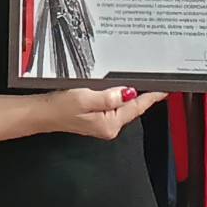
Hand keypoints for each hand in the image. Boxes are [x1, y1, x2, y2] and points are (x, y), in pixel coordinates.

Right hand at [39, 86, 167, 140]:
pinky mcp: (96, 118)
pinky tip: (121, 88)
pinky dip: (119, 96)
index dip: (151, 97)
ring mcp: (103, 123)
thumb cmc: (59, 107)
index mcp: (109, 124)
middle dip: (143, 95)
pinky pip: (114, 106)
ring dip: (131, 95)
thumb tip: (128, 93)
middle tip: (156, 80)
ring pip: (123, 106)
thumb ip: (108, 96)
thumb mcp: (85, 98)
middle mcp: (109, 126)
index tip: (164, 90)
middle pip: (132, 108)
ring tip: (143, 82)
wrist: (42, 113)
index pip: (136, 108)